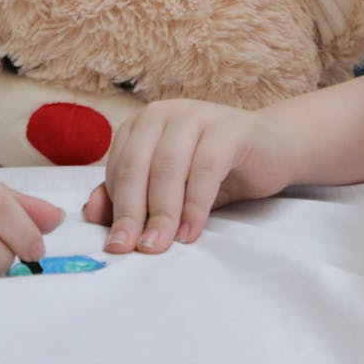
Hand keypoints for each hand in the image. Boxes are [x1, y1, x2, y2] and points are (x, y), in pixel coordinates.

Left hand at [81, 99, 296, 254]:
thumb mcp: (169, 188)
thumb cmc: (214, 172)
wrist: (272, 149)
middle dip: (132, 213)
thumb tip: (91, 213)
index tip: (116, 247)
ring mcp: (196, 115)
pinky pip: (205, 168)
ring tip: (160, 247)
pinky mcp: (229, 128)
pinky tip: (191, 232)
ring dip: (162, 212)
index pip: (117, 168)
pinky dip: (195, 204)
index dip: (114, 209)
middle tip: (133, 250)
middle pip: (137, 166)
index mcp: (141, 125)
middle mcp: (163, 114)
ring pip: (168, 168)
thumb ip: (129, 196)